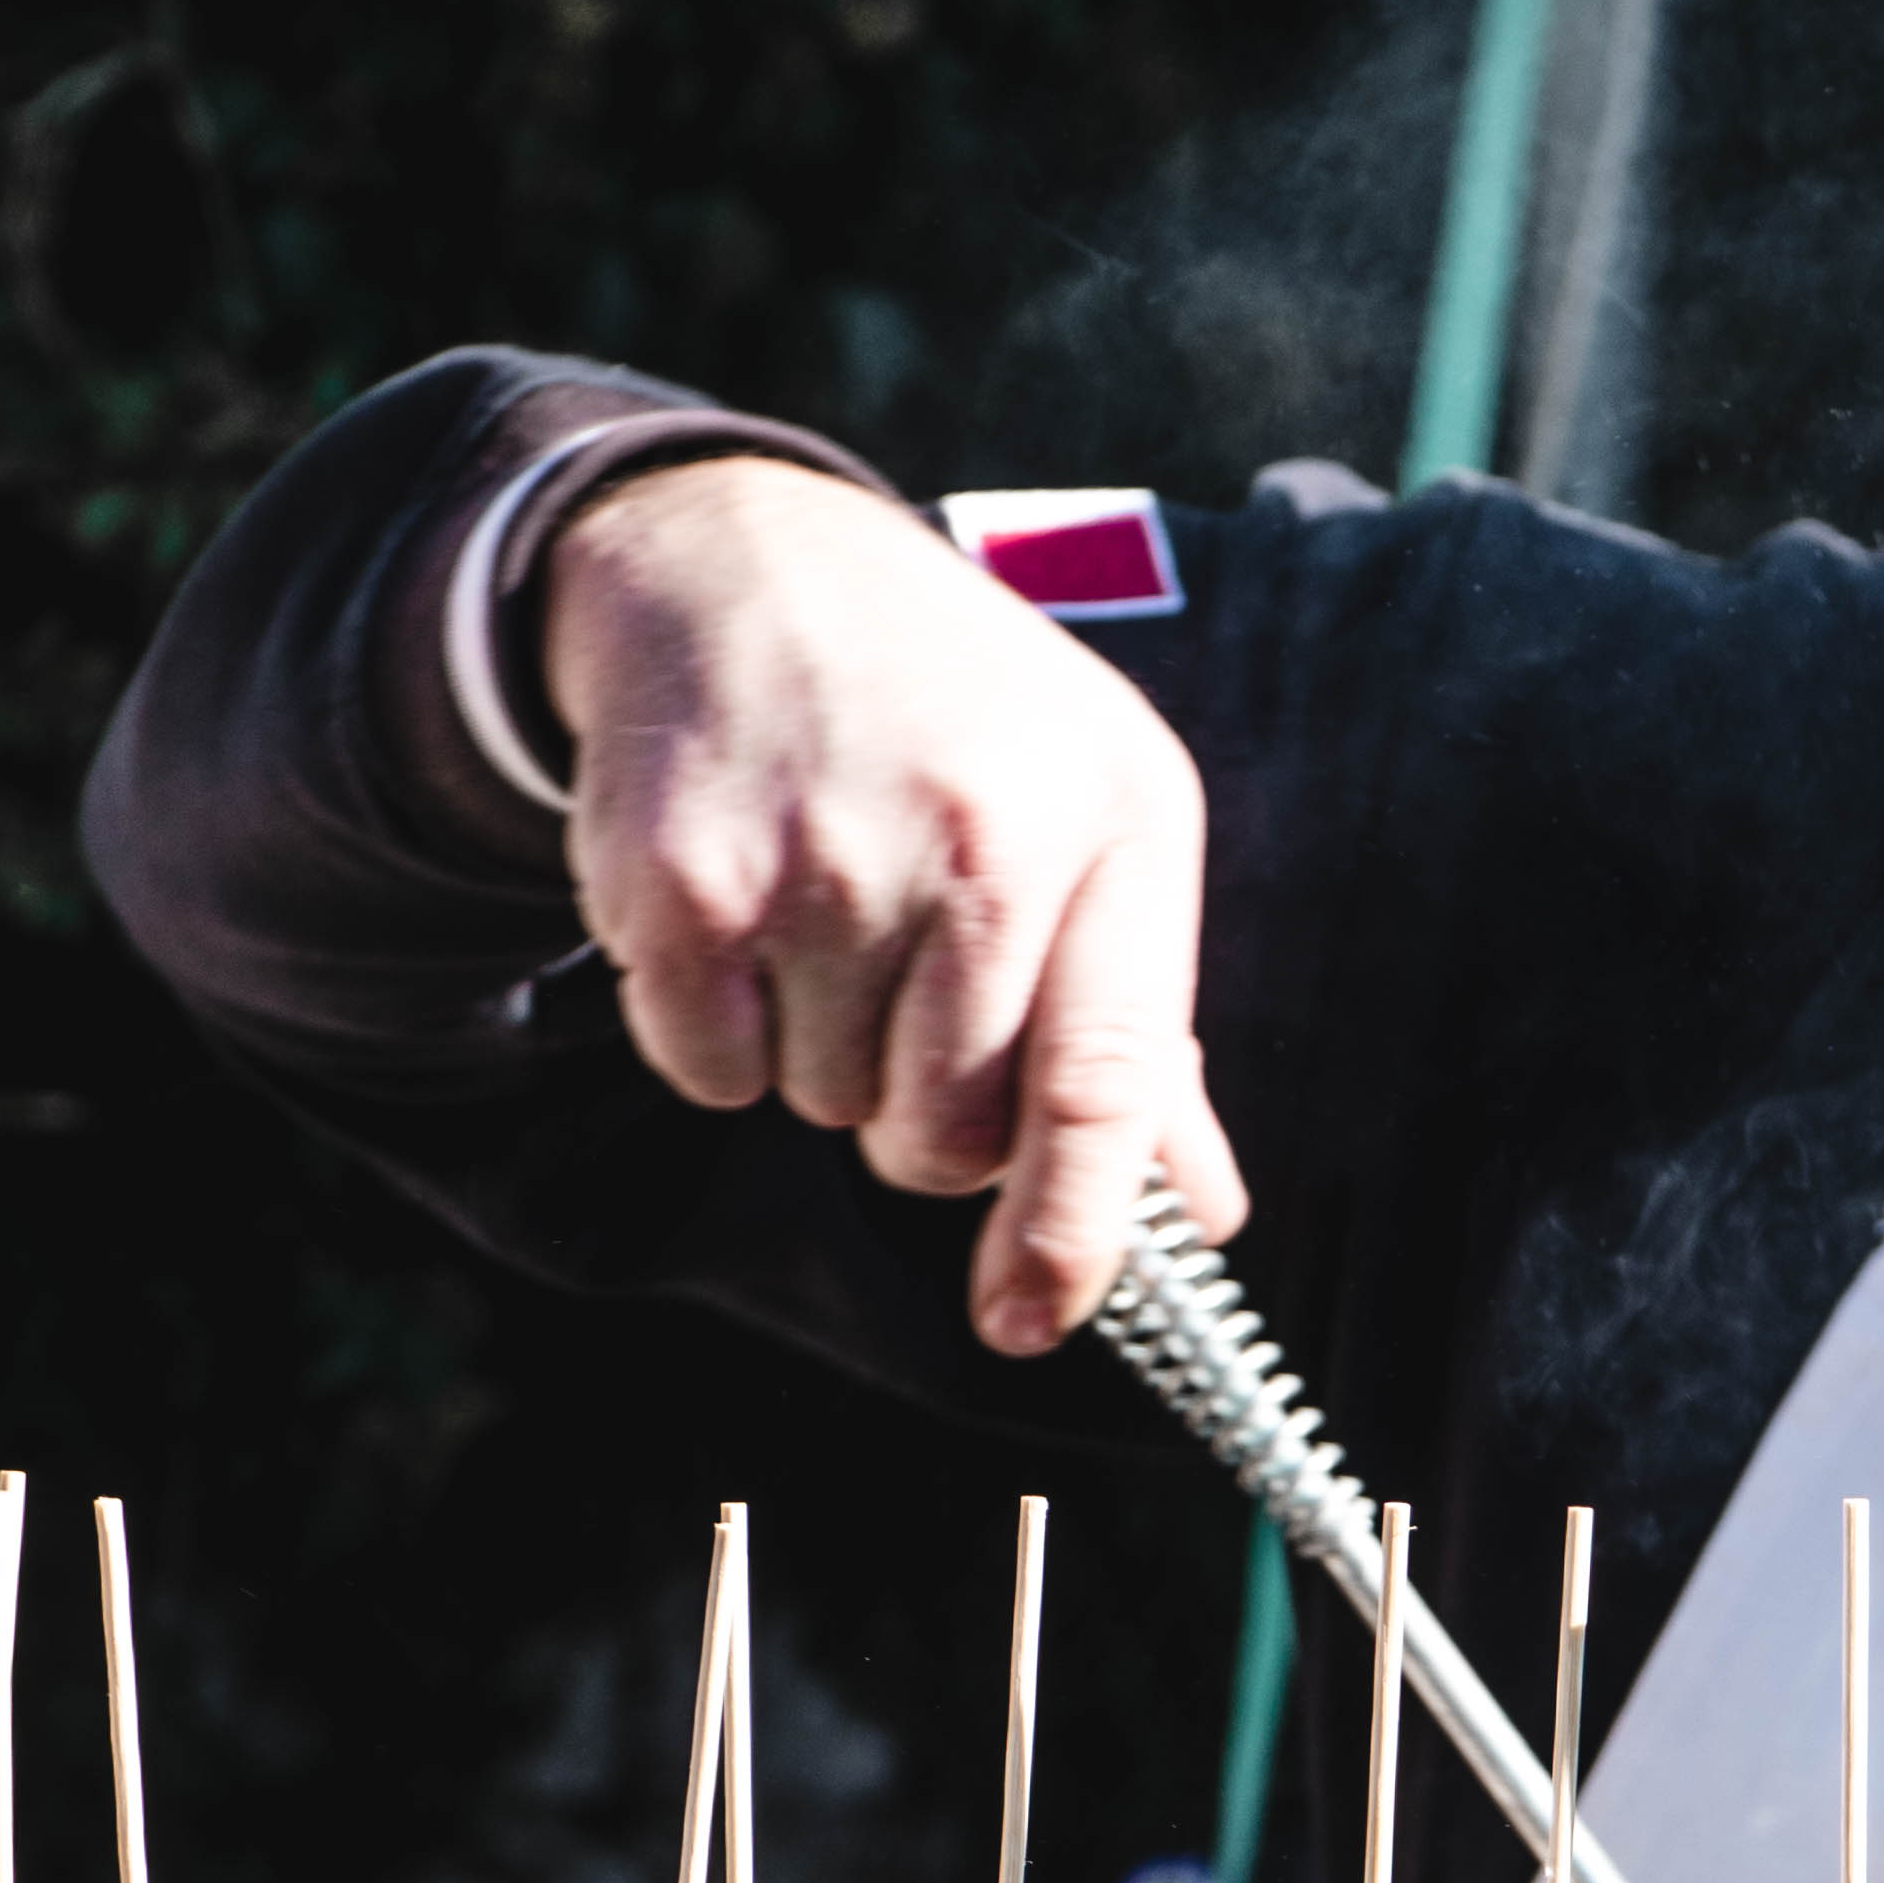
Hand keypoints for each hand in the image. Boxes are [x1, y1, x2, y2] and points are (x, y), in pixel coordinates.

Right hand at [540, 455, 1247, 1352]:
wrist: (746, 559)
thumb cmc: (961, 717)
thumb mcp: (1099, 816)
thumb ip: (1141, 1028)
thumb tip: (1202, 1214)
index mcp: (1108, 828)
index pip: (1103, 1084)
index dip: (1072, 1231)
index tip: (1035, 1323)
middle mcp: (973, 841)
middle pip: (947, 1136)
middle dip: (928, 1123)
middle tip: (911, 1002)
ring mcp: (820, 857)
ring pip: (825, 1108)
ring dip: (823, 1056)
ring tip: (830, 910)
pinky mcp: (681, 876)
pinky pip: (705, 1071)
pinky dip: (717, 1032)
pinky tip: (744, 910)